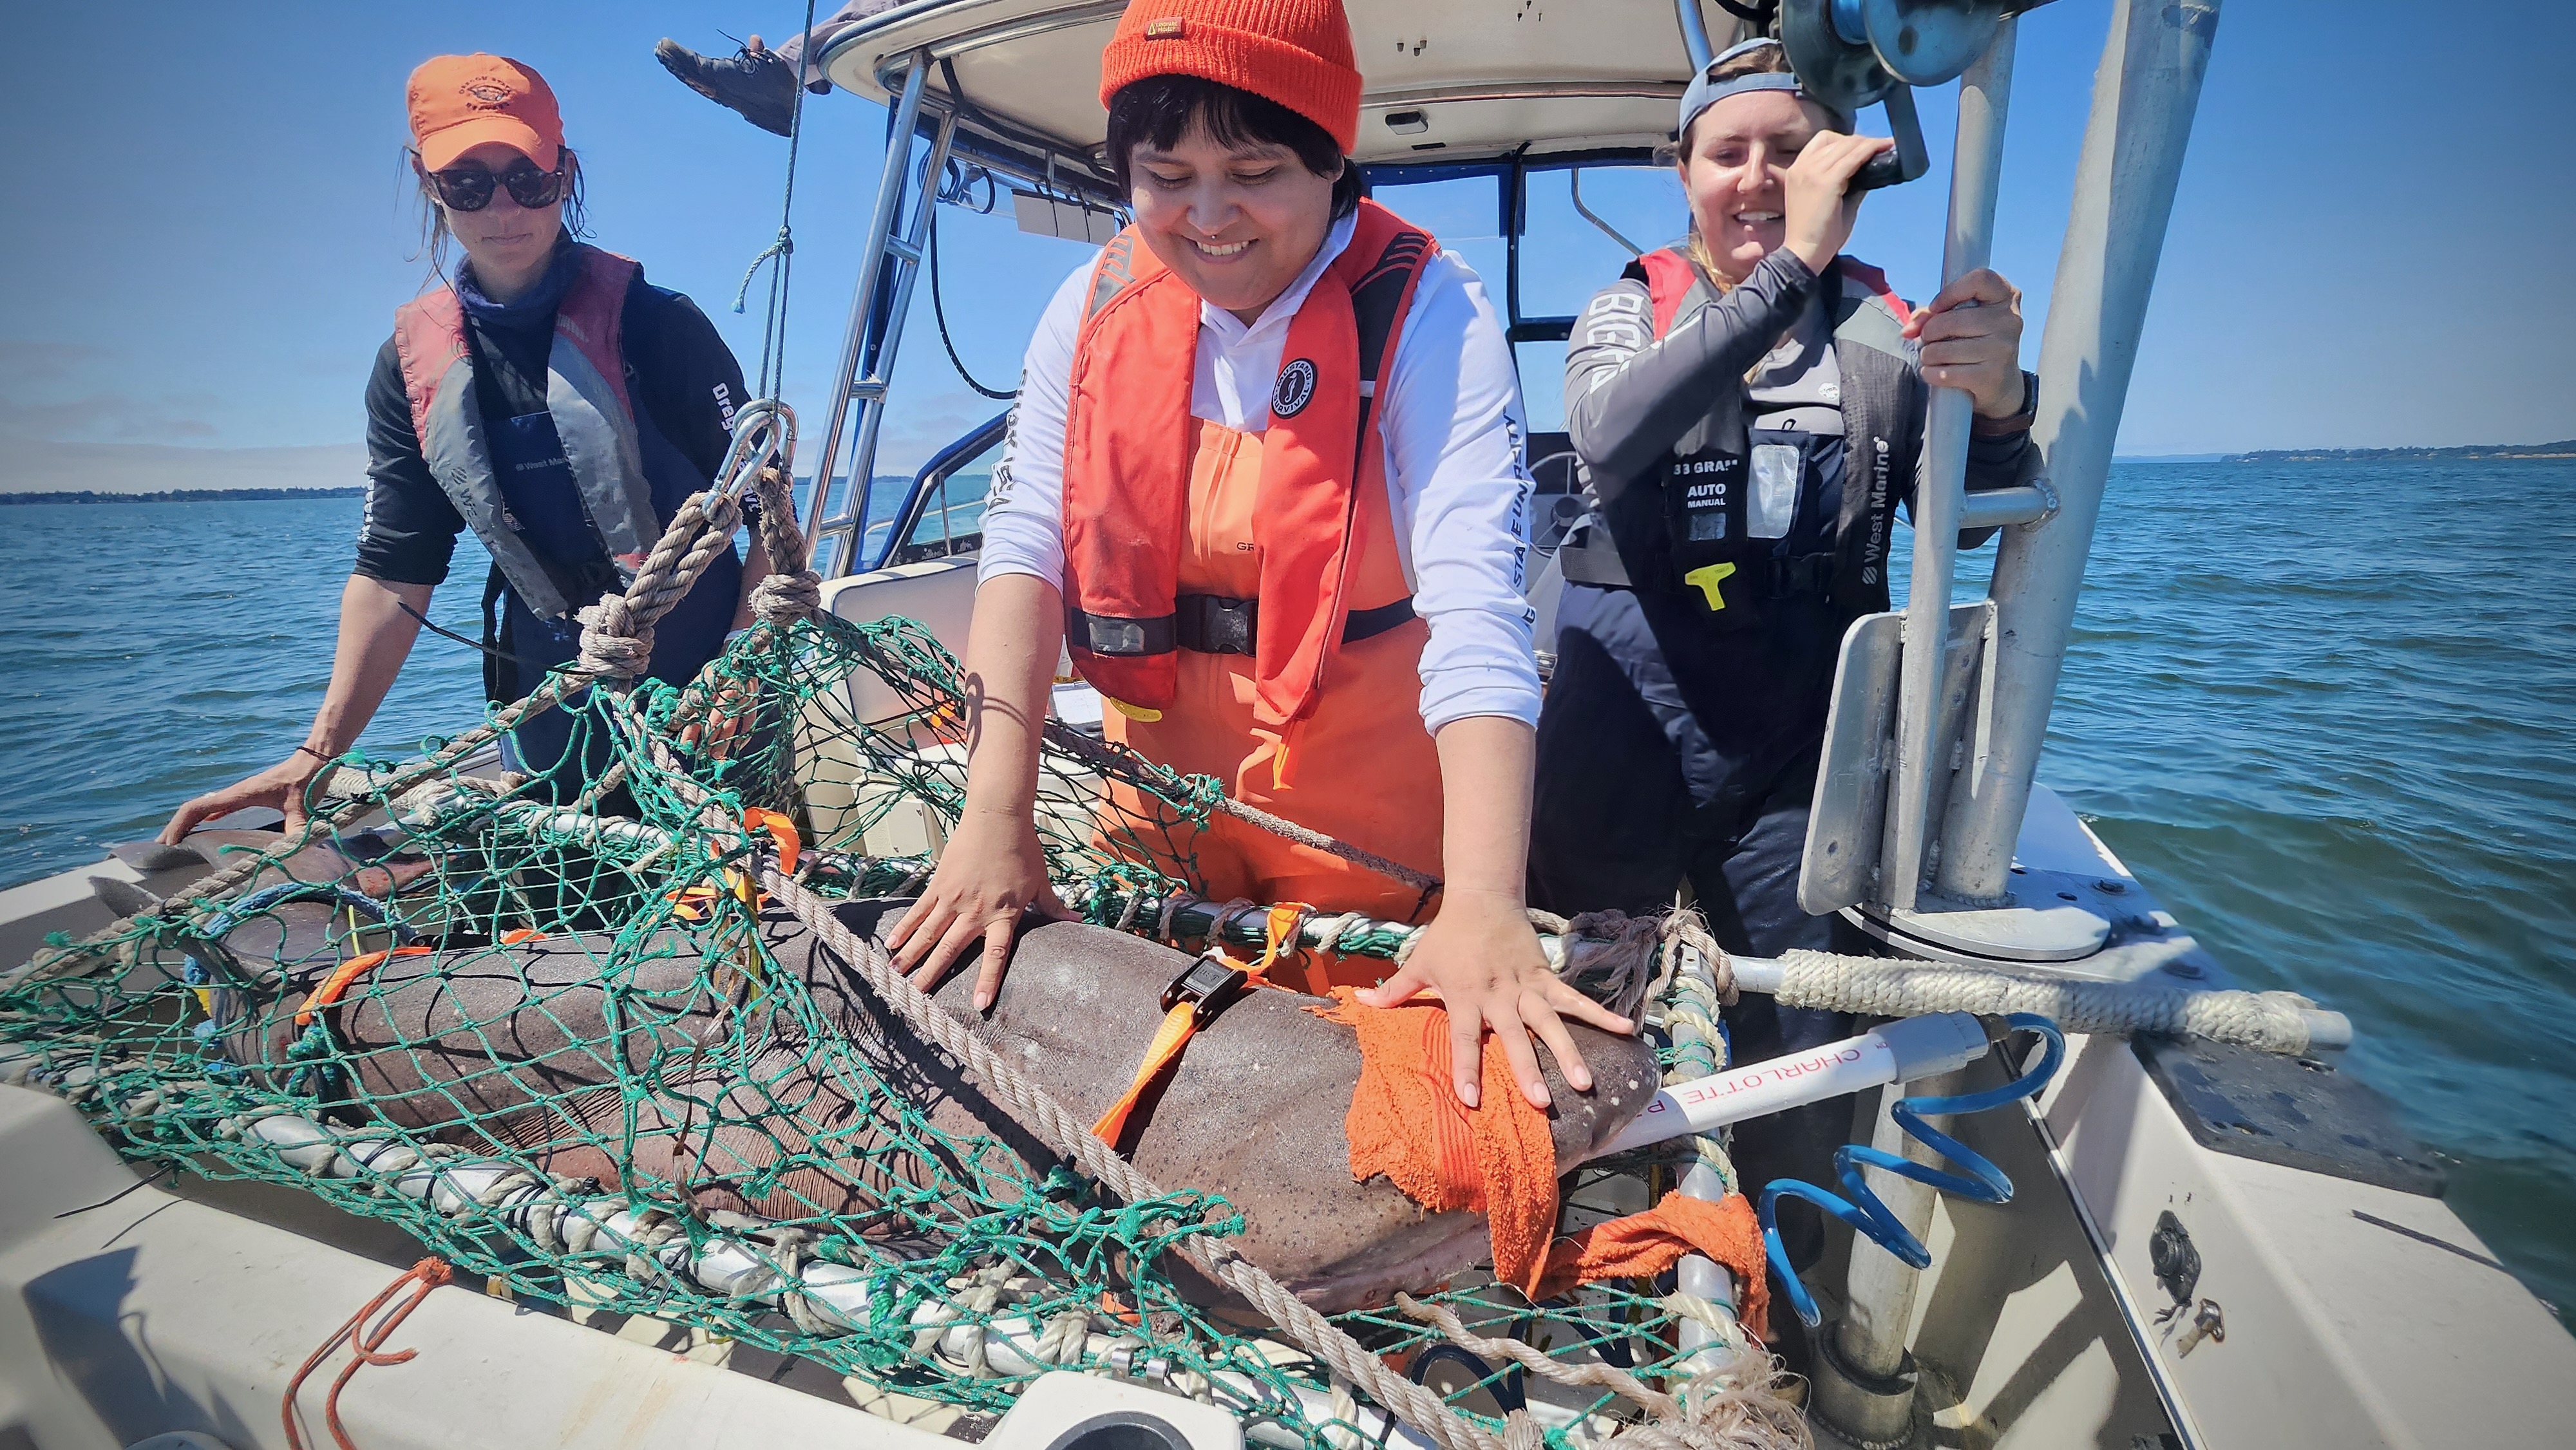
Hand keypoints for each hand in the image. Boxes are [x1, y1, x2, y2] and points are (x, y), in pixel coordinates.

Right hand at [159, 750, 331, 844]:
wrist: (314, 761)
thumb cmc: (307, 780)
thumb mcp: (302, 806)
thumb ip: (298, 827)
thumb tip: (296, 847)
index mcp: (239, 794)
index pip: (198, 808)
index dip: (180, 824)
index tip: (169, 843)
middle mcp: (234, 793)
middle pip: (194, 809)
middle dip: (176, 827)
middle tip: (161, 848)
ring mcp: (239, 795)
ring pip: (204, 808)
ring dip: (187, 823)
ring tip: (176, 843)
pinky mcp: (248, 797)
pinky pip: (219, 809)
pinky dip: (206, 820)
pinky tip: (204, 830)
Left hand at [678, 675, 760, 757]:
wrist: (741, 657)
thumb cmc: (717, 671)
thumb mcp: (700, 682)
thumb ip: (690, 698)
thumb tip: (676, 718)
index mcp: (708, 691)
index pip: (697, 714)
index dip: (690, 731)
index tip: (685, 745)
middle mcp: (723, 696)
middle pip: (714, 723)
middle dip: (707, 741)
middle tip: (702, 757)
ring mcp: (739, 699)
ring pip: (730, 724)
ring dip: (724, 742)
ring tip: (717, 756)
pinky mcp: (752, 701)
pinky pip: (749, 720)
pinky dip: (745, 733)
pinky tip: (739, 746)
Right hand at [884, 808, 1069, 1009]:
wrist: (997, 817)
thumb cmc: (1022, 848)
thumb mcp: (1041, 881)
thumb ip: (1052, 906)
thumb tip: (1078, 921)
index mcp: (1003, 914)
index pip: (996, 955)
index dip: (988, 980)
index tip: (979, 1004)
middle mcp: (975, 911)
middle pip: (951, 949)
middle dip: (932, 974)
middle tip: (917, 996)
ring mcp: (954, 898)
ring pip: (929, 933)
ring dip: (911, 955)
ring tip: (896, 975)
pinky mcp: (939, 884)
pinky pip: (919, 911)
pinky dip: (905, 927)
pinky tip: (892, 942)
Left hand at [1355, 888, 1634, 1110]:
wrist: (1482, 897)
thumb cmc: (1447, 936)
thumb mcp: (1418, 961)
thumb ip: (1394, 990)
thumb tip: (1359, 1003)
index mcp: (1466, 996)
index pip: (1463, 1038)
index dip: (1466, 1068)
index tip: (1471, 1100)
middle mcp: (1498, 996)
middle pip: (1514, 1037)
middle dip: (1527, 1070)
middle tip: (1540, 1103)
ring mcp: (1526, 986)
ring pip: (1551, 1022)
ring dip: (1569, 1051)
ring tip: (1584, 1083)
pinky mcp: (1546, 976)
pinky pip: (1576, 997)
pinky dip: (1600, 1013)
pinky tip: (1626, 1030)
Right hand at [1782, 131, 1893, 275]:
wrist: (1803, 254)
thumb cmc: (1817, 234)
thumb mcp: (1830, 201)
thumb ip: (1847, 183)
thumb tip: (1869, 168)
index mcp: (1798, 170)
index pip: (1823, 142)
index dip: (1845, 141)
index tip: (1863, 148)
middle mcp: (1802, 166)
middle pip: (1836, 140)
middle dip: (1860, 141)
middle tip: (1880, 147)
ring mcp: (1812, 173)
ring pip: (1846, 145)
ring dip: (1867, 143)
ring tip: (1885, 147)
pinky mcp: (1827, 182)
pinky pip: (1853, 158)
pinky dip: (1870, 150)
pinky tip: (1883, 149)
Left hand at [1903, 268, 2026, 416]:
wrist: (2000, 381)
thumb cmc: (1974, 340)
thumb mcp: (1960, 317)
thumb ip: (1932, 314)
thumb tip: (1908, 330)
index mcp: (2006, 295)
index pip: (1980, 279)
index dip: (1950, 292)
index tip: (1936, 308)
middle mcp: (2010, 320)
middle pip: (1952, 320)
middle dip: (1929, 332)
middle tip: (1927, 338)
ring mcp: (2003, 349)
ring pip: (1945, 349)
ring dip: (1927, 354)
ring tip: (1930, 356)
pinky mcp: (1992, 376)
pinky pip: (1947, 373)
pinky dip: (1931, 373)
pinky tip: (1932, 371)